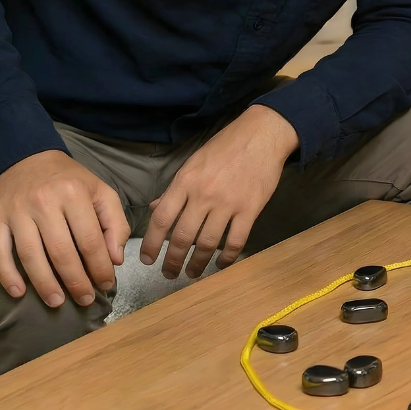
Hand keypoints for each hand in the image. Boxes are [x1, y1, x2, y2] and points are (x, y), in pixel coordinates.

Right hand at [0, 150, 129, 307]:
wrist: (29, 160)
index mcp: (74, 194)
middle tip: (85, 300)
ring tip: (57, 301)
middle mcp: (44, 202)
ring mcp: (16, 212)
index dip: (100, 266)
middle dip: (75, 280)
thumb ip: (114, 223)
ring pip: (30, 255)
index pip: (90, 239)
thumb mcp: (101, 192)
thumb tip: (115, 258)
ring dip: (44, 283)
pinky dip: (7, 275)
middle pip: (61, 251)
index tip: (107, 284)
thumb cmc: (71, 181)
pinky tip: (19, 292)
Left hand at [140, 105, 296, 278]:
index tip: (147, 259)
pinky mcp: (250, 209)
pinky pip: (236, 240)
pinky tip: (221, 264)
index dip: (151, 243)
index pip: (161, 219)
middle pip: (182, 237)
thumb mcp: (194, 161)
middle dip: (172, 261)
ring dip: (197, 264)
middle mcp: (203, 195)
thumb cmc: (226, 146)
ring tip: (192, 273)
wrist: (262, 135)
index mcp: (185, 181)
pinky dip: (227, 257)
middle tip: (169, 274)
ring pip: (207, 243)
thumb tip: (156, 208)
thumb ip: (176, 188)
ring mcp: (228, 203)